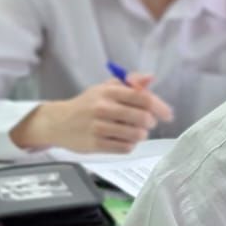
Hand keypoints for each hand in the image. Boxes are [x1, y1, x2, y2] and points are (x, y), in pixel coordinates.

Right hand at [10, 74, 174, 152]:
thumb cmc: (88, 105)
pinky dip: (129, 145)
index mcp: (108, 91)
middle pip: (143, 118)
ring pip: (136, 135)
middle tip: (146, 123)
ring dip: (140, 134)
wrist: (58, 122)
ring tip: (132, 131)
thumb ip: (130, 83)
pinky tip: (122, 139)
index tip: (167, 115)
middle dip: (150, 122)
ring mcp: (98, 127)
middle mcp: (102, 108)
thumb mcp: (106, 88)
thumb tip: (150, 78)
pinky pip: (126, 147)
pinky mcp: (95, 144)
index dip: (160, 107)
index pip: (142, 98)